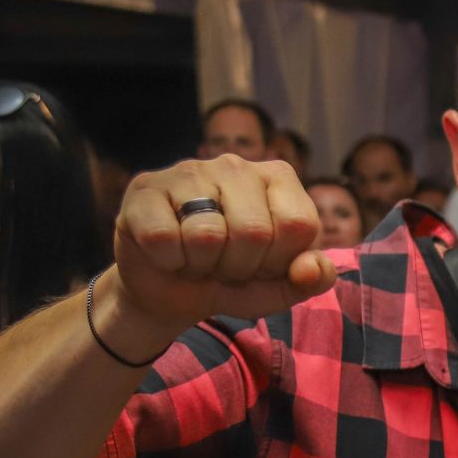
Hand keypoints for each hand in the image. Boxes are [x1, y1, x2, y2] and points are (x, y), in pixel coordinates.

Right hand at [109, 156, 336, 334]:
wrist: (169, 291)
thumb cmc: (232, 279)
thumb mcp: (279, 287)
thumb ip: (312, 278)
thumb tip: (313, 268)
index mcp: (278, 178)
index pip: (299, 225)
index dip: (280, 260)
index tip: (262, 264)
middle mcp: (235, 165)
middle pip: (255, 232)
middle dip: (239, 267)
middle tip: (224, 265)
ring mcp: (188, 171)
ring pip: (207, 236)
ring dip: (202, 266)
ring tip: (196, 258)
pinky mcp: (145, 187)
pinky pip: (163, 238)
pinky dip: (168, 261)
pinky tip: (167, 252)